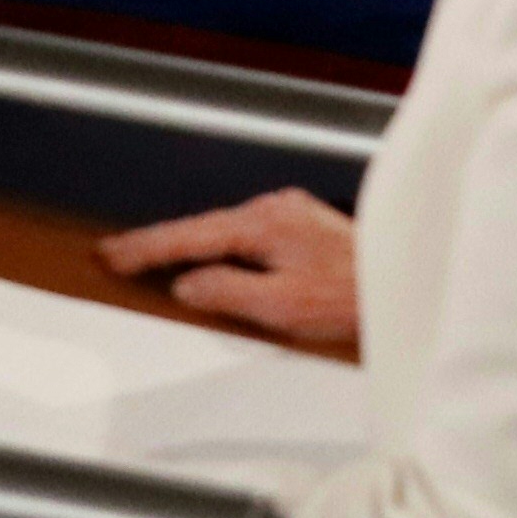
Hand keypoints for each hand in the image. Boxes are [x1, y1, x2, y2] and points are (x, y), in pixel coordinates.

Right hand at [101, 186, 361, 357]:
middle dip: (158, 245)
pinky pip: (247, 237)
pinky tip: (212, 262)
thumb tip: (186, 284)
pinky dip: (221, 249)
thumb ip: (225, 292)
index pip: (188, 237)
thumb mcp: (281, 307)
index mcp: (262, 224)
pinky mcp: (304, 228)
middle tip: (116, 256)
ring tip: (152, 262)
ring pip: (225, 233)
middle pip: (202, 229)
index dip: (144, 248)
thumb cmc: (353, 298)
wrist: (407, 285)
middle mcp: (274, 209)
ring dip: (190, 248)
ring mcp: (290, 215)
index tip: (109, 255)